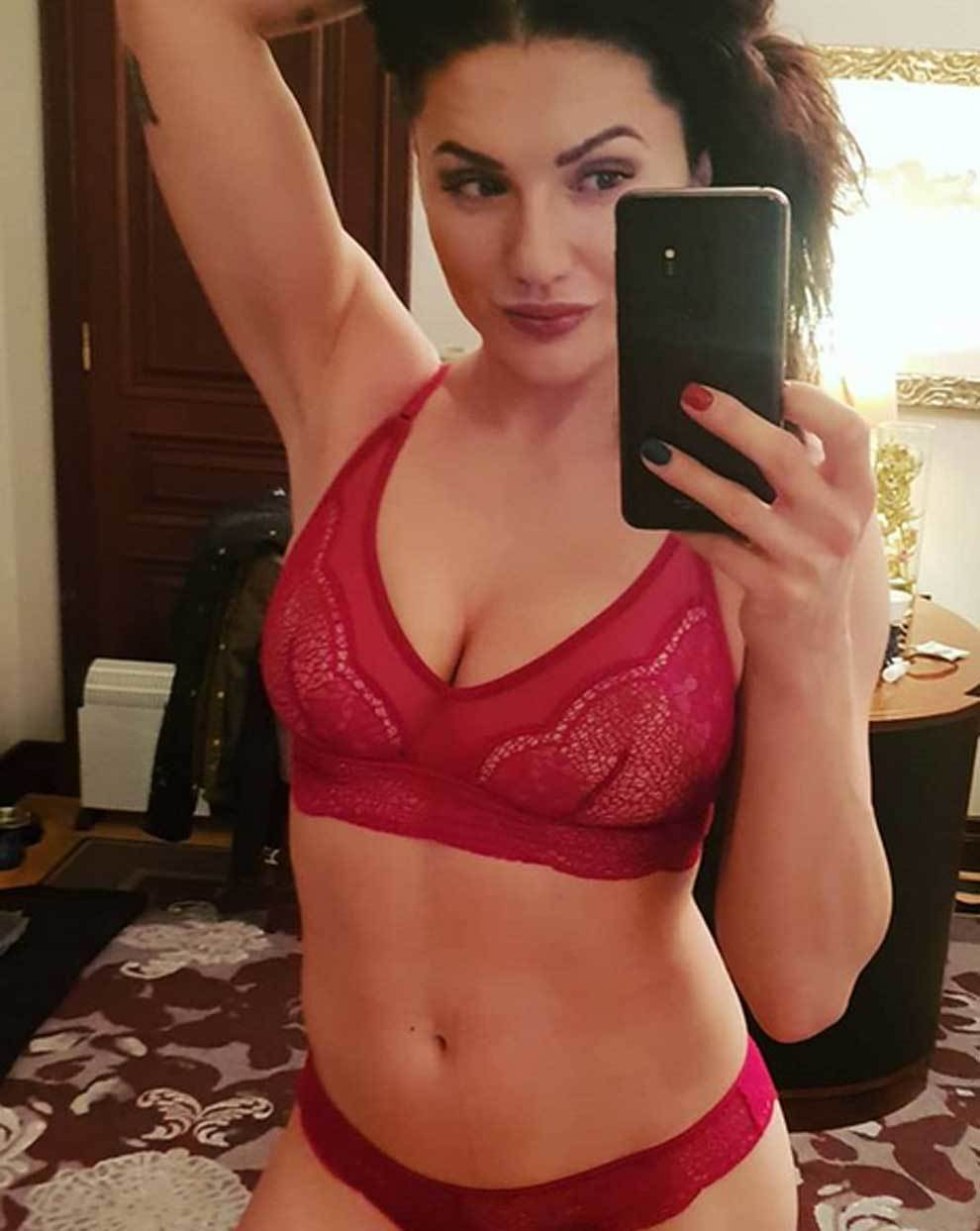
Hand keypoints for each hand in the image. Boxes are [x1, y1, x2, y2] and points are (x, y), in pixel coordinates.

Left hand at [639, 382, 877, 670]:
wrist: (810, 643)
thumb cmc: (807, 558)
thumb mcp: (822, 514)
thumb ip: (801, 470)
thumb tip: (739, 408)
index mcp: (857, 493)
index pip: (851, 433)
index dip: (815, 402)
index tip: (775, 381)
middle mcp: (839, 524)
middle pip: (785, 458)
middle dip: (734, 421)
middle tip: (691, 396)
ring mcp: (808, 561)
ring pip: (739, 504)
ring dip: (691, 473)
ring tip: (654, 451)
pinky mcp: (774, 591)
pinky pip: (718, 548)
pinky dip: (687, 526)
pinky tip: (662, 510)